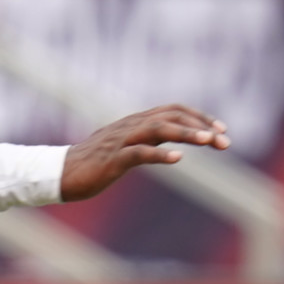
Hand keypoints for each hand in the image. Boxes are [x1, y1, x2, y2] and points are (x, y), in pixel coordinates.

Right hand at [58, 105, 228, 201]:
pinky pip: (138, 153)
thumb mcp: (125, 149)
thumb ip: (147, 142)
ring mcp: (120, 141)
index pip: (173, 110)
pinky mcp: (111, 159)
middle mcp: (130, 126)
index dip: (199, 116)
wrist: (58, 174)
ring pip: (157, 129)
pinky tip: (178, 160)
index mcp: (135, 122)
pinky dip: (159, 155)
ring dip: (185, 133)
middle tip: (225, 141)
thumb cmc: (92, 165)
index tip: (221, 130)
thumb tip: (173, 145)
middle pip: (171, 115)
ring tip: (208, 140)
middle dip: (201, 125)